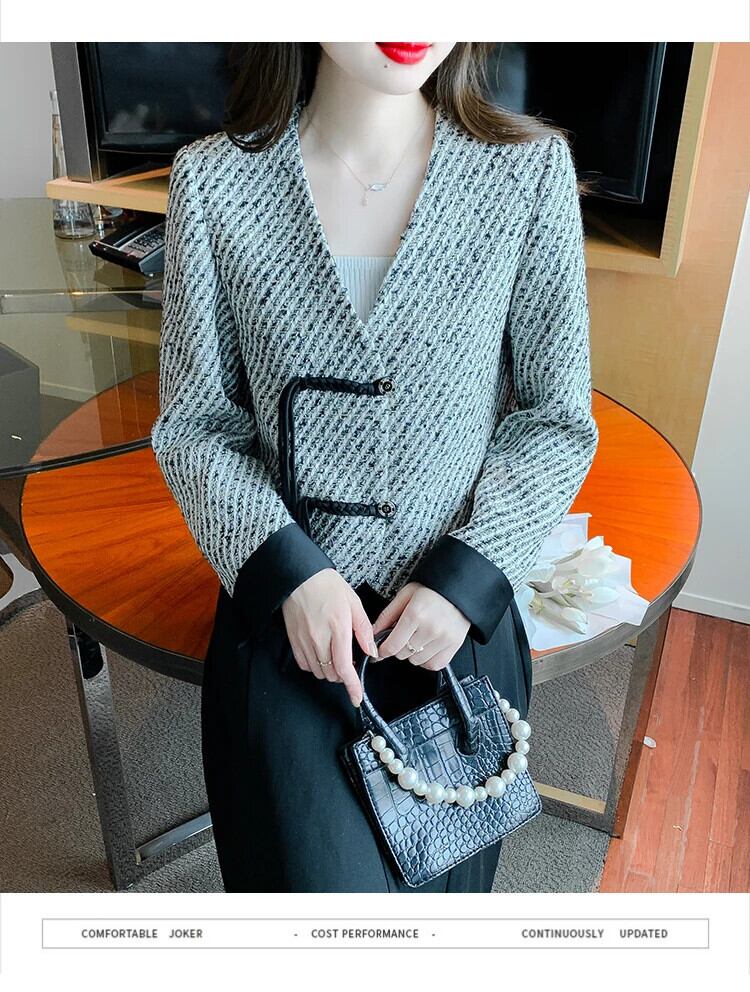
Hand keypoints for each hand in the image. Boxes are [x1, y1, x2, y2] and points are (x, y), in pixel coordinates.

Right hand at [281, 568, 376, 706]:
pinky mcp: (293, 640)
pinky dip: (315, 665)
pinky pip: (304, 664)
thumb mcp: (353, 602)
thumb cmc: (328, 586)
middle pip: (332, 674)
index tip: (356, 698)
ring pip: (318, 672)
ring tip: (334, 655)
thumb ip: (363, 630)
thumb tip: (372, 652)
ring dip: (330, 671)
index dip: (352, 686)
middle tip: (349, 661)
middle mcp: (319, 638)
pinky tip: (321, 654)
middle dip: (343, 674)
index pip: (344, 667)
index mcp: (338, 628)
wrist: (299, 576)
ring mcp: (304, 641)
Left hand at [371, 582, 470, 671]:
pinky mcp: (454, 645)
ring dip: (413, 654)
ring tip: (418, 637)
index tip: (380, 651)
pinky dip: (427, 660)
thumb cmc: (432, 590)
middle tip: (404, 635)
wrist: (458, 588)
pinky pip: (434, 665)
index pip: (393, 645)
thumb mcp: (405, 595)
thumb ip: (387, 615)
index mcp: (416, 614)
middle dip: (398, 647)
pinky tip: (427, 647)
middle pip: (403, 654)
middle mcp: (431, 628)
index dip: (382, 651)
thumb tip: (373, 633)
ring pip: (417, 661)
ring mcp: (444, 639)